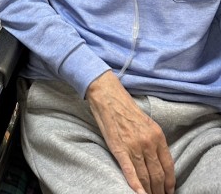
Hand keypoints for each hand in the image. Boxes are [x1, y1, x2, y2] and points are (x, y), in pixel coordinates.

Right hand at [86, 71, 174, 193]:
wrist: (107, 94)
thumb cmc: (125, 107)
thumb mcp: (147, 122)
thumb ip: (154, 140)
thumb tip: (158, 160)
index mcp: (157, 135)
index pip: (168, 166)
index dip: (170, 183)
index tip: (169, 191)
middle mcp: (148, 142)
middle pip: (157, 175)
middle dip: (159, 190)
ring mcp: (134, 146)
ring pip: (145, 176)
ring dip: (148, 191)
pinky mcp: (119, 148)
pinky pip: (129, 172)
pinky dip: (135, 186)